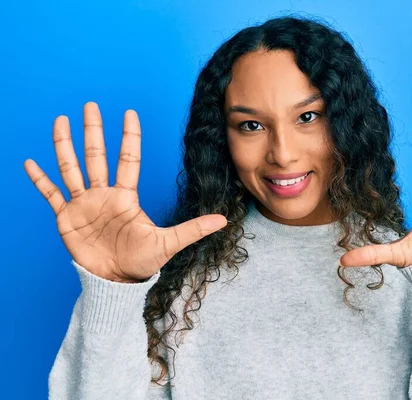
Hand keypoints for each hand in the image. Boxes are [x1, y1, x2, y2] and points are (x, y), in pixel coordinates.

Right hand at [24, 102, 226, 281]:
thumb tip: (224, 220)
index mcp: (126, 196)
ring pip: (71, 167)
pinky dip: (40, 180)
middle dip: (93, 131)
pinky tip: (30, 162)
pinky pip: (50, 194)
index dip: (129, 136)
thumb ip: (194, 228)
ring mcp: (84, 204)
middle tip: (90, 105)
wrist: (116, 281)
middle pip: (96, 155)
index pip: (127, 159)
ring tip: (60, 120)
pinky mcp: (66, 217)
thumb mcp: (169, 242)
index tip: (129, 112)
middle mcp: (104, 194)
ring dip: (64, 145)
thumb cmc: (142, 262)